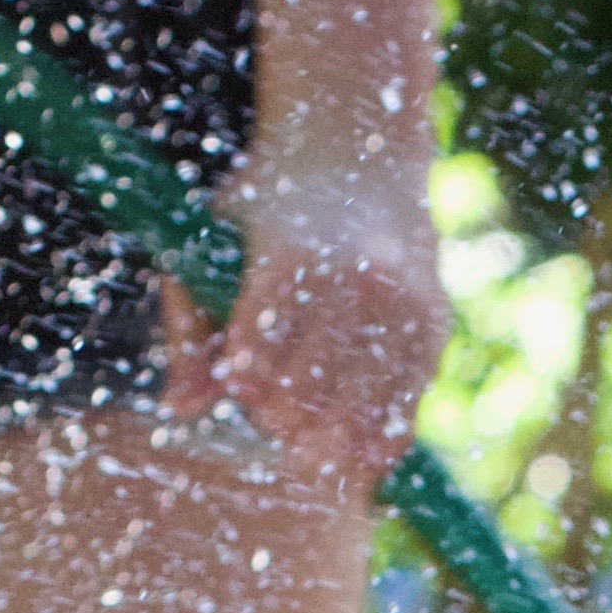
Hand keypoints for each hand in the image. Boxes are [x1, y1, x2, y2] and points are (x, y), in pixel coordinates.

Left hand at [161, 165, 444, 483]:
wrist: (359, 149)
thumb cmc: (267, 204)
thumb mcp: (215, 239)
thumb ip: (190, 326)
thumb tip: (179, 411)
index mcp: (290, 252)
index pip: (260, 342)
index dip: (246, 379)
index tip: (240, 390)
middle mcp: (355, 278)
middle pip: (314, 383)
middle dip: (286, 415)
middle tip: (273, 420)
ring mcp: (401, 305)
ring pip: (366, 404)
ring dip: (333, 439)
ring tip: (310, 450)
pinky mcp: (433, 326)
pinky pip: (408, 403)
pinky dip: (382, 440)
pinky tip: (359, 463)